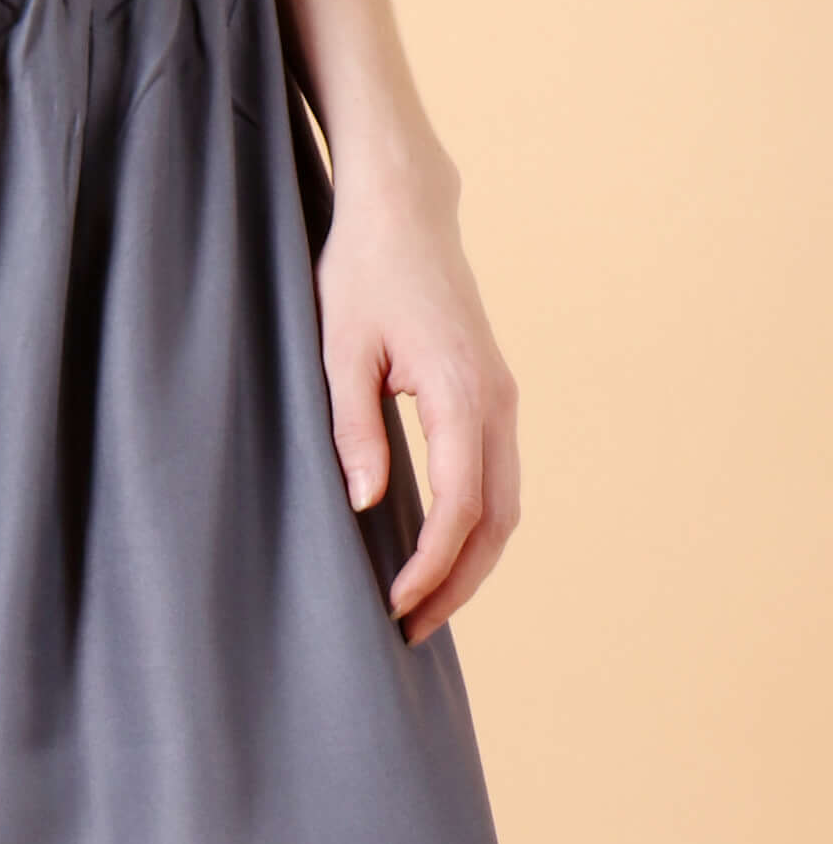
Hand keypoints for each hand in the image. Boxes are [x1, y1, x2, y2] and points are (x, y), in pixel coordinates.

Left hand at [316, 146, 520, 645]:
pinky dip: (476, 530)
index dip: (429, 565)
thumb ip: (352, 428)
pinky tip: (437, 558)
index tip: (392, 605)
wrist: (403, 211)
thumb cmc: (361, 272)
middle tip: (409, 632)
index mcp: (460, 389)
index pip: (459, 503)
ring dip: (472, 565)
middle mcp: (496, 400)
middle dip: (458, 584)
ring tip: (424, 610)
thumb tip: (367, 505)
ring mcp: (502, 400)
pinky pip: (497, 481)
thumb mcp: (338, 350)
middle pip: (497, 519)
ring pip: (506, 506)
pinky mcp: (492, 399)